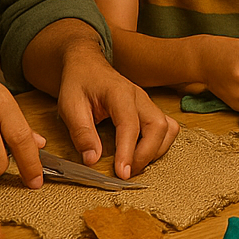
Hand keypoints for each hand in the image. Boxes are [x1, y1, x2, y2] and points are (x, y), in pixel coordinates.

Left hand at [54, 53, 180, 178]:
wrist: (87, 65)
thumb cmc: (78, 83)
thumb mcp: (70, 106)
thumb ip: (81, 132)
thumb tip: (92, 160)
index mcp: (119, 93)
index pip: (130, 125)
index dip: (128, 151)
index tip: (121, 173)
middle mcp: (140, 97)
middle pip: (158, 127)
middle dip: (146, 155)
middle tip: (125, 173)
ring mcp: (148, 103)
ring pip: (168, 129)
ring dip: (156, 151)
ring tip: (133, 165)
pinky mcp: (150, 110)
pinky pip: (167, 128)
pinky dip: (160, 145)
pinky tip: (142, 154)